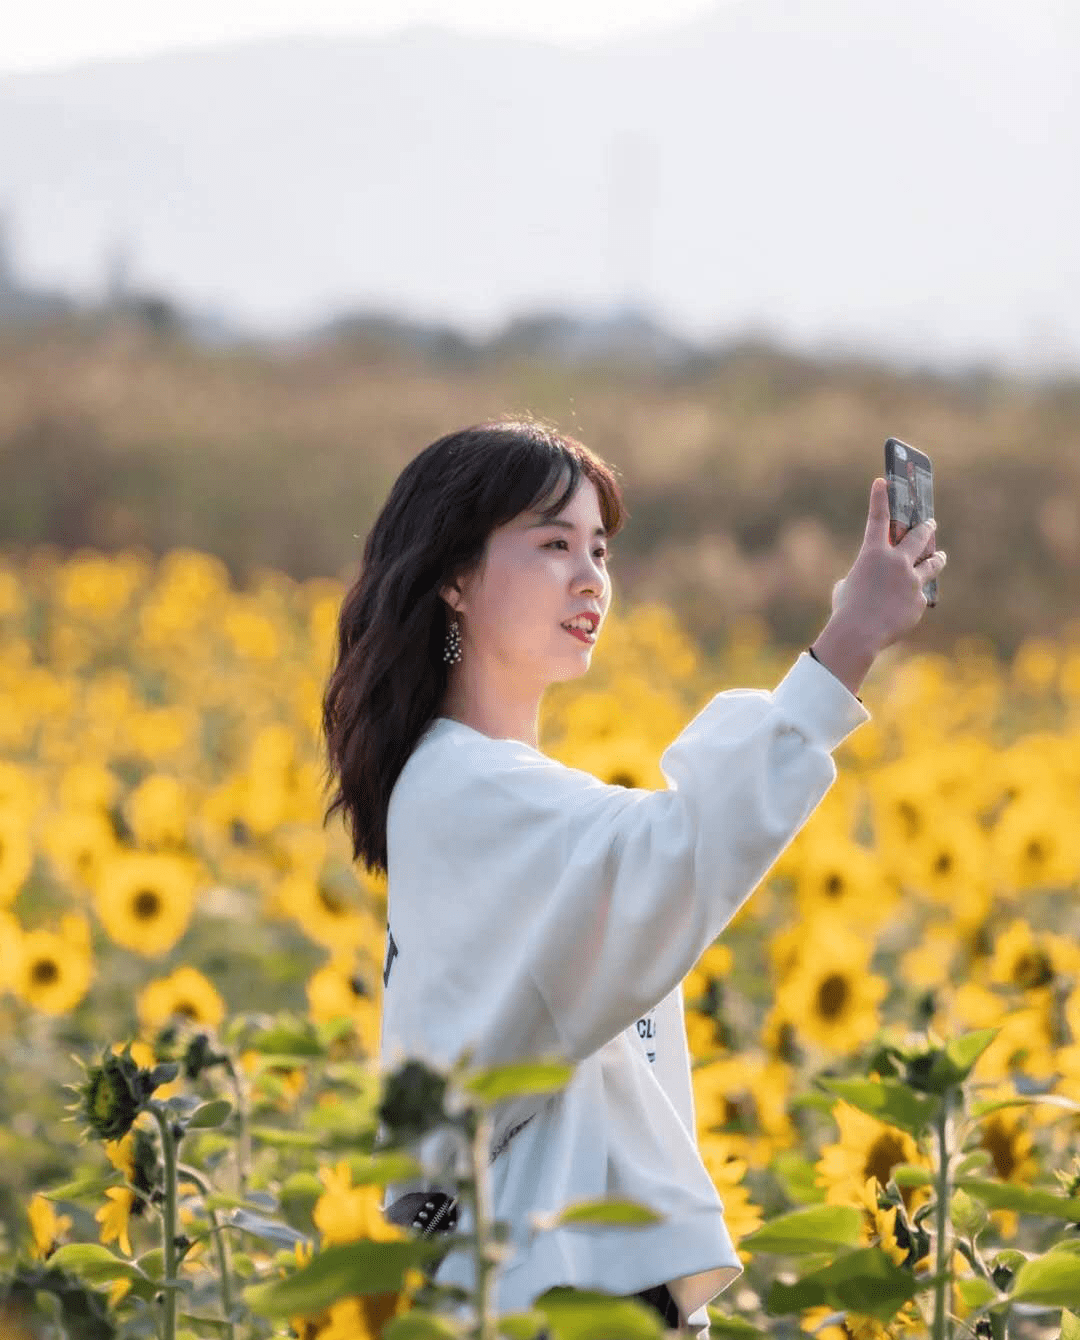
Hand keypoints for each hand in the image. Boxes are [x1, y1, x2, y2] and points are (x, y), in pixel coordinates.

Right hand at [830, 477, 946, 651]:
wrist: (859, 633)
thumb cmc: (846, 609)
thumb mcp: (848, 586)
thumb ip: (865, 576)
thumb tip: (877, 581)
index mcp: (873, 554)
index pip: (877, 518)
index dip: (880, 498)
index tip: (883, 480)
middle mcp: (896, 561)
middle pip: (918, 537)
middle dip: (926, 528)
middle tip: (931, 523)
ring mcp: (911, 580)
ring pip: (932, 563)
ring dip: (937, 558)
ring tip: (940, 555)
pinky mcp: (919, 599)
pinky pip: (919, 595)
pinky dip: (913, 599)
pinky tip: (906, 607)